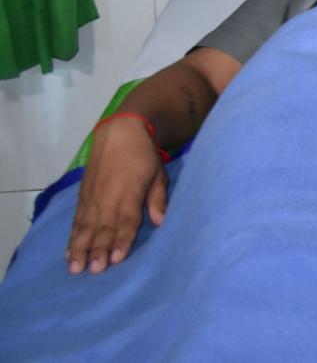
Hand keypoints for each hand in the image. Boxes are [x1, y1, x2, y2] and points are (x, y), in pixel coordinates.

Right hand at [66, 119, 168, 273]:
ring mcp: (92, 198)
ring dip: (80, 249)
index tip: (117, 259)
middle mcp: (107, 197)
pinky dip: (72, 239)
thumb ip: (158, 199)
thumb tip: (161, 221)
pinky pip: (76, 222)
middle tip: (94, 270)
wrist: (118, 134)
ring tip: (75, 269)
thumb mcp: (158, 174)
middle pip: (103, 228)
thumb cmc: (143, 156)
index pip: (126, 220)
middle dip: (98, 250)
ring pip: (85, 228)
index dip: (122, 240)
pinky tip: (68, 254)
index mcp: (129, 192)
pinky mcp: (82, 198)